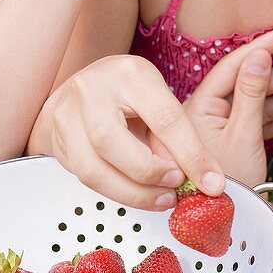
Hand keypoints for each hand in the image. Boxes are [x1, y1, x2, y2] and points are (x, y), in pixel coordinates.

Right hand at [34, 54, 226, 210]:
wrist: (81, 92)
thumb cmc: (128, 97)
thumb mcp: (157, 103)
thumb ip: (175, 139)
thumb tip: (199, 180)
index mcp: (131, 74)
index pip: (164, 117)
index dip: (191, 155)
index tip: (212, 184)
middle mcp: (93, 90)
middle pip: (113, 141)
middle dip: (150, 173)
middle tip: (176, 187)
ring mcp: (68, 115)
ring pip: (94, 168)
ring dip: (133, 193)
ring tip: (162, 199)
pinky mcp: (59, 141)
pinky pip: (85, 178)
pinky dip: (117, 193)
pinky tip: (138, 195)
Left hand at [180, 28, 272, 186]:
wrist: (225, 227)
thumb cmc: (228, 182)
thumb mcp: (243, 134)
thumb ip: (251, 93)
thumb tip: (258, 55)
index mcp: (199, 106)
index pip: (232, 67)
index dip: (260, 48)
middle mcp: (206, 114)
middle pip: (248, 86)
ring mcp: (220, 130)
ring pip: (257, 107)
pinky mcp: (233, 145)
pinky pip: (257, 126)